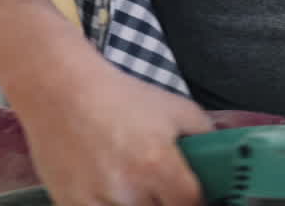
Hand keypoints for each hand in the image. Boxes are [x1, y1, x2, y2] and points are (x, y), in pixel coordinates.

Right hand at [8, 52, 212, 205]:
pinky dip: (111, 205)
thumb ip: (205, 135)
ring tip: (138, 186)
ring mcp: (96, 201)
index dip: (198, 202)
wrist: (61, 91)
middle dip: (167, 201)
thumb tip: (223, 158)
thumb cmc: (120, 98)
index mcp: (158, 164)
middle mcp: (128, 188)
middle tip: (165, 188)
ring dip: (139, 203)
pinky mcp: (70, 205)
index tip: (194, 196)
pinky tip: (114, 193)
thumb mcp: (176, 108)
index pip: (191, 205)